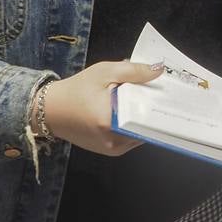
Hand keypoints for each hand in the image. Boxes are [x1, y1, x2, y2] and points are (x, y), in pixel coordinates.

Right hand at [41, 61, 160, 154]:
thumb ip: (134, 71)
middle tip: (160, 95)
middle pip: (146, 126)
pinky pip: (131, 138)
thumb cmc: (76, 90)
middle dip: (153, 110)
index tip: (170, 95)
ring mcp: (113, 149)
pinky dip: (135, 125)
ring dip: (144, 119)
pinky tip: (133, 112)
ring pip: (140, 133)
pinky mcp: (110, 152)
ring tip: (147, 101)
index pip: (147, 116)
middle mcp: (114, 140)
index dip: (160, 105)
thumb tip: (159, 70)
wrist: (50, 110)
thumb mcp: (104, 72)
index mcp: (110, 121)